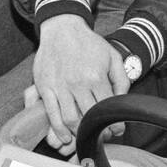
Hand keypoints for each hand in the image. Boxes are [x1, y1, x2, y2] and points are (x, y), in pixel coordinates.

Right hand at [32, 15, 130, 154]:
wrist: (63, 29)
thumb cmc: (89, 44)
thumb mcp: (113, 57)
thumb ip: (121, 80)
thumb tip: (122, 101)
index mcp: (95, 77)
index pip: (106, 109)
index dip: (113, 124)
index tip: (116, 130)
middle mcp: (77, 84)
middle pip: (88, 118)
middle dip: (97, 131)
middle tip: (101, 136)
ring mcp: (59, 86)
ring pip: (69, 120)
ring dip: (78, 133)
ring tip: (84, 137)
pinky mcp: (44, 87)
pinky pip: (51, 114)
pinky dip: (57, 129)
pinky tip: (65, 136)